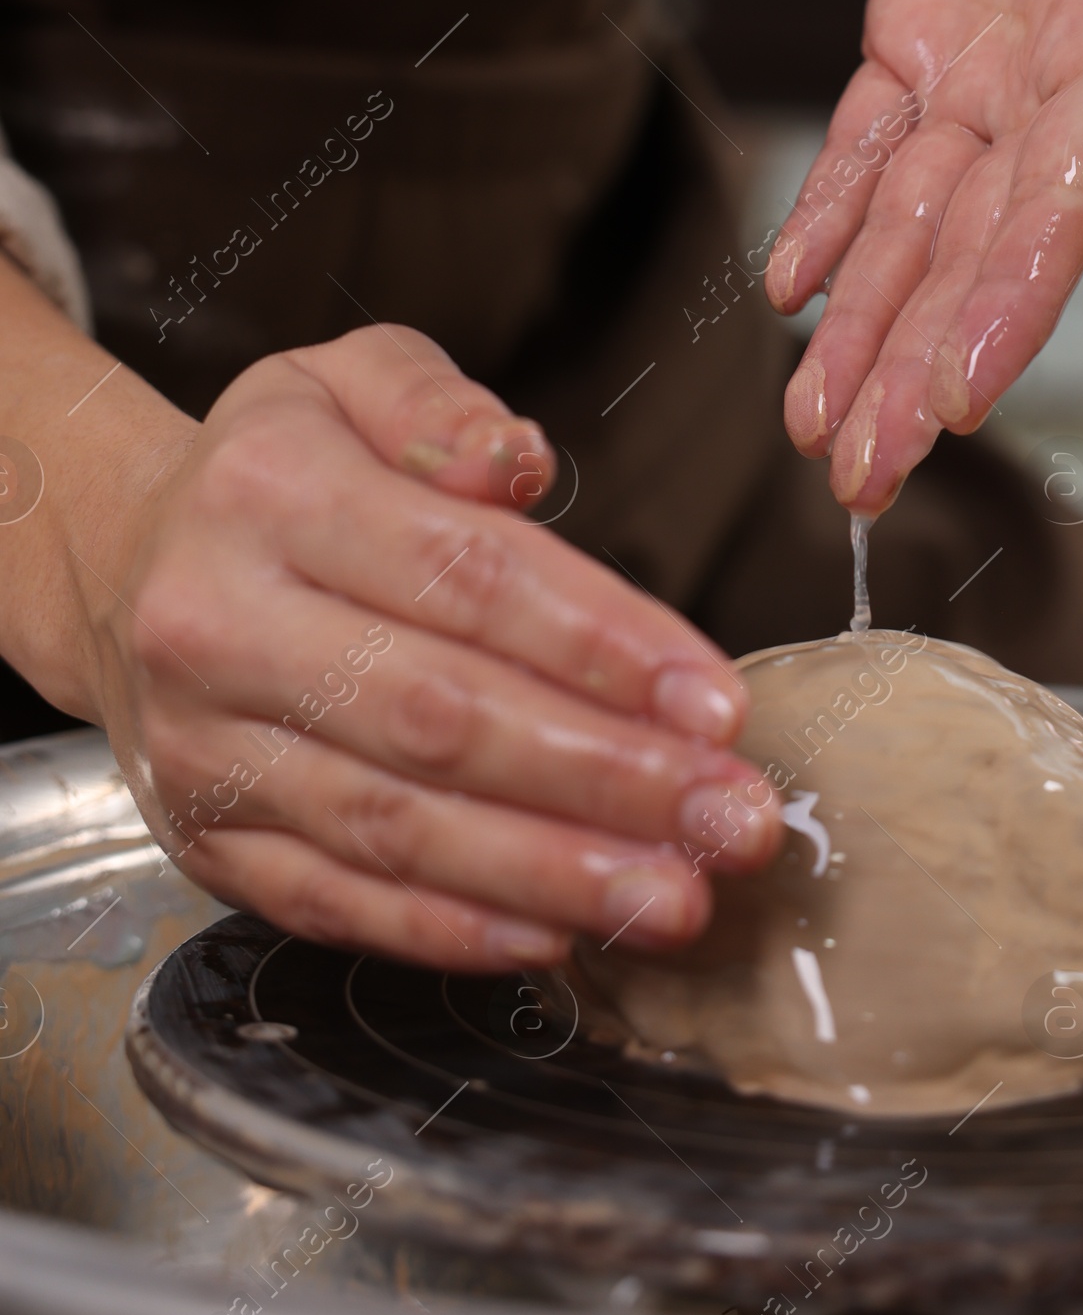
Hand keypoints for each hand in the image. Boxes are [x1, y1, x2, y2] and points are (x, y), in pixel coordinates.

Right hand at [84, 327, 781, 967]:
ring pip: (394, 826)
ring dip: (551, 873)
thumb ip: (443, 407)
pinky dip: (451, 931)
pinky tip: (558, 935)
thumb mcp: (351, 379)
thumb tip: (518, 462)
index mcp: (271, 493)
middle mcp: (218, 624)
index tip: (716, 701)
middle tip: (730, 818)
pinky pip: (335, 902)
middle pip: (440, 716)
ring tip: (675, 896)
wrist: (120, 565)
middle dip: (606, 778)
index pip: (464, 576)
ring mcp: (206, 747)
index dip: (601, 646)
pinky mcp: (204, 842)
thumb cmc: (277, 471)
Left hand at [766, 0, 1082, 510]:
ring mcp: (980, 80)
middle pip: (974, 253)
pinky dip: (824, 217)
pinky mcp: (917, 45)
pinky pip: (862, 149)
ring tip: (814, 434)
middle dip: (915, 366)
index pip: (1064, 204)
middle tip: (862, 480)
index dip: (1012, 302)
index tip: (962, 399)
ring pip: (908, 228)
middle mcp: (1050, 96)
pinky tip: (787, 294)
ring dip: (860, 330)